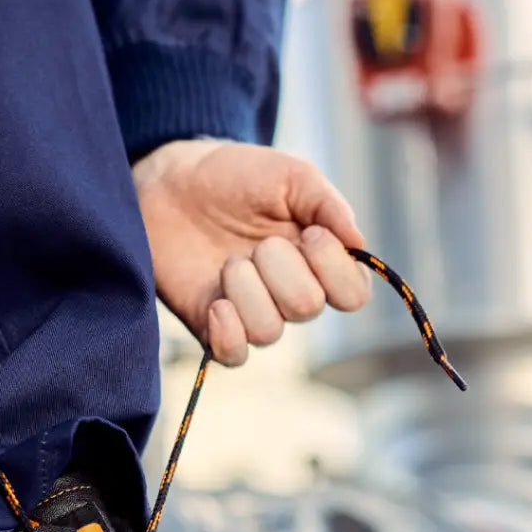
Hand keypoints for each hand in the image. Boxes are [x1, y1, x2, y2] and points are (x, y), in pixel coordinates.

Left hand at [133, 139, 370, 365]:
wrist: (173, 184)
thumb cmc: (236, 177)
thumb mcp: (289, 175)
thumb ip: (327, 204)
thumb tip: (358, 243)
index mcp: (319, 261)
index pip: (353, 294)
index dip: (334, 269)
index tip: (308, 233)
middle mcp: (290, 294)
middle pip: (307, 308)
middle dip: (280, 268)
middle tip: (259, 242)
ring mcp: (252, 312)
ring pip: (268, 331)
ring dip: (246, 289)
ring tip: (229, 262)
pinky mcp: (213, 326)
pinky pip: (234, 356)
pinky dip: (229, 334)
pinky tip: (216, 304)